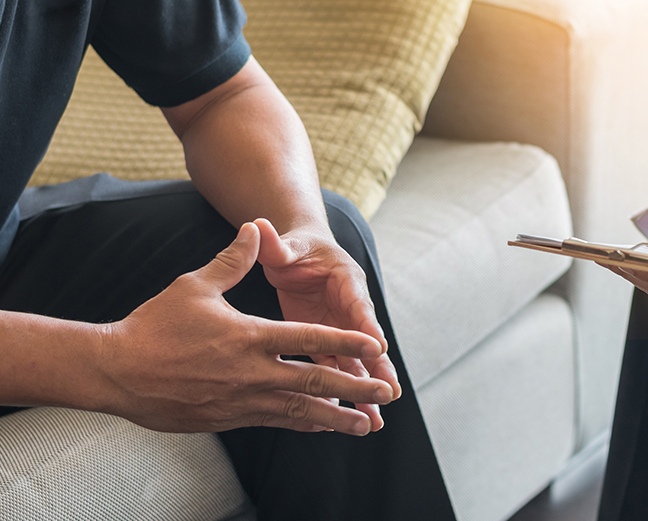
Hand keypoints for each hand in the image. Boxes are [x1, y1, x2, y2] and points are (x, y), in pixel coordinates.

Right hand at [98, 222, 393, 434]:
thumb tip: (253, 228)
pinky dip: (304, 424)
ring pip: (301, 411)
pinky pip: (276, 422)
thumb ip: (233, 260)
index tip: (376, 348)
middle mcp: (253, 372)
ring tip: (366, 425)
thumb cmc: (155, 326)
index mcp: (251, 337)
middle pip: (316, 382)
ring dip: (337, 418)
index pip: (311, 339)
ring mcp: (242, 400)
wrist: (117, 371)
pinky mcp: (229, 418)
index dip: (348, 343)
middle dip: (356, 388)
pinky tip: (321, 427)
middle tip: (385, 394)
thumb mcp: (196, 285)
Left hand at [253, 218, 399, 431]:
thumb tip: (258, 226)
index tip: (377, 347)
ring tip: (377, 420)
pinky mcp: (327, 342)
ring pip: (356, 362)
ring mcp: (340, 327)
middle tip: (389, 393)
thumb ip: (276, 243)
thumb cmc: (294, 247)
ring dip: (365, 389)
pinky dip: (345, 391)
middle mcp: (350, 307)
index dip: (367, 325)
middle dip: (378, 368)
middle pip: (367, 340)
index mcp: (345, 279)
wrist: (298, 253)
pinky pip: (339, 369)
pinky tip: (350, 417)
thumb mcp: (287, 245)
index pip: (358, 304)